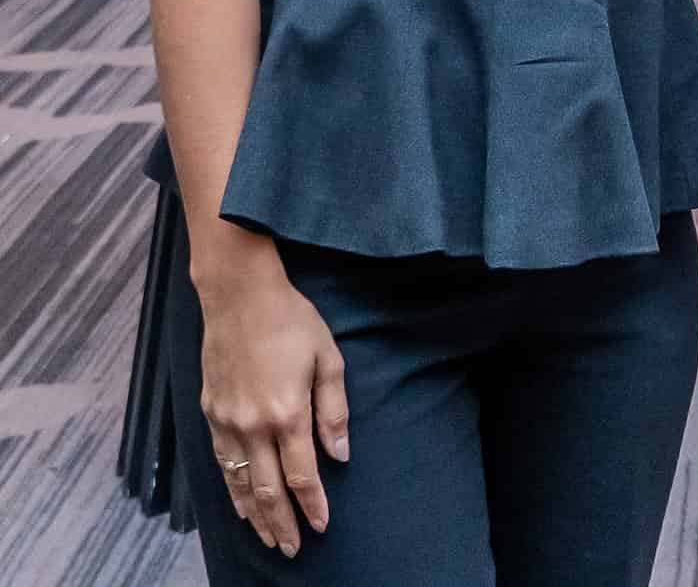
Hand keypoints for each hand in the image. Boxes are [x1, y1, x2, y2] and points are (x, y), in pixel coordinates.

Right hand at [198, 258, 348, 556]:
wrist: (240, 296)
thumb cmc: (291, 320)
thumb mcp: (327, 357)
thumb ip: (333, 410)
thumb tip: (340, 454)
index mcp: (288, 413)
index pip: (301, 474)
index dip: (312, 504)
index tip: (321, 526)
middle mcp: (254, 425)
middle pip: (268, 490)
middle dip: (281, 523)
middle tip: (291, 549)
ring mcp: (227, 422)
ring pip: (241, 483)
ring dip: (255, 515)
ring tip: (267, 537)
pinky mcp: (210, 414)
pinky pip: (222, 463)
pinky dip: (232, 489)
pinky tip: (241, 503)